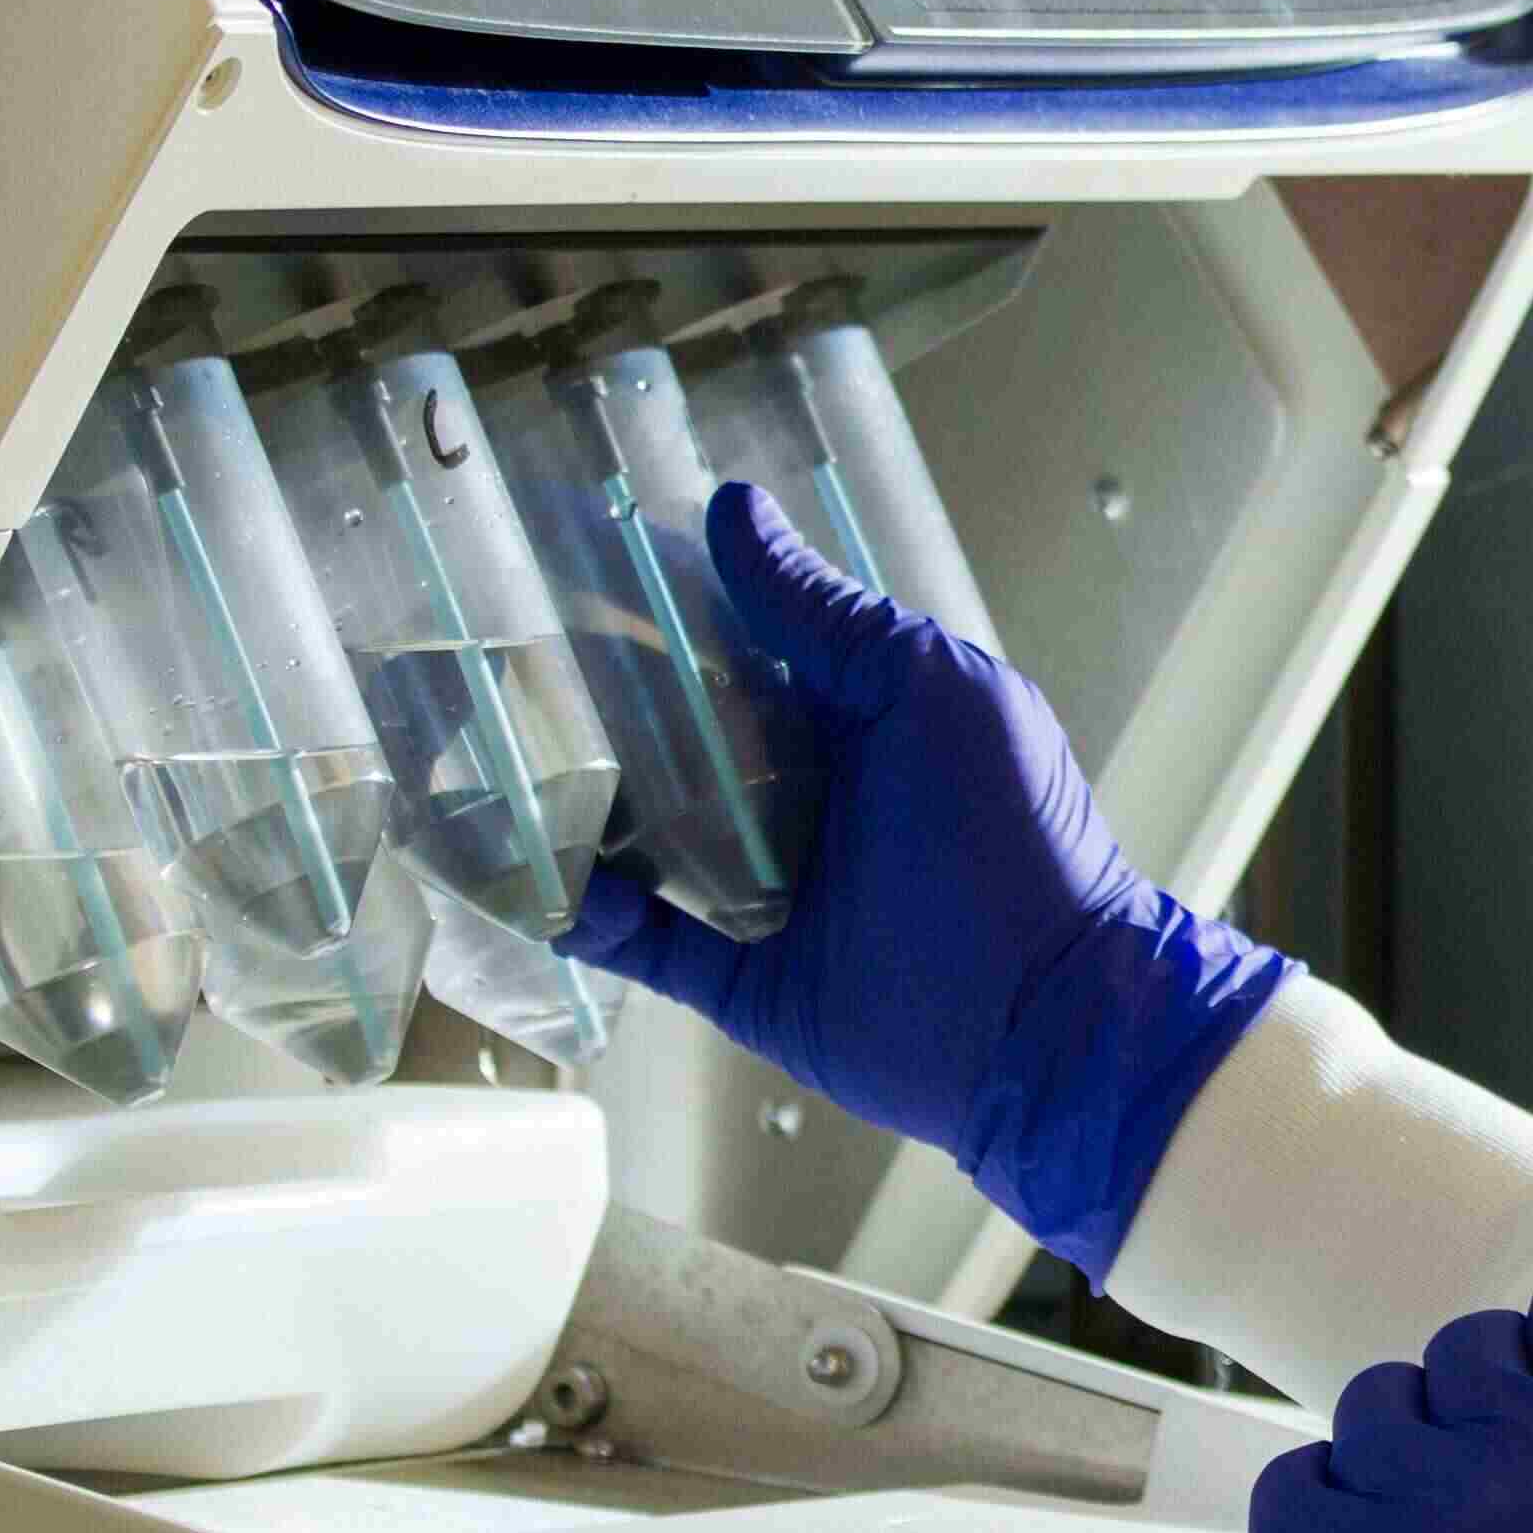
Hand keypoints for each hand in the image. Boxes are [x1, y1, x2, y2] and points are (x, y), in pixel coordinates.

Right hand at [563, 483, 1284, 1283]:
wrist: (1045, 1021)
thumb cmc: (1013, 837)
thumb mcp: (930, 691)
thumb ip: (830, 615)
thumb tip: (736, 512)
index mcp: (860, 719)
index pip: (744, 647)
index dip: (666, 607)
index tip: (571, 558)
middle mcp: (813, 798)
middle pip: (682, 739)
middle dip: (597, 707)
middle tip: (490, 660)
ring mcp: (777, 890)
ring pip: (651, 836)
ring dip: (579, 806)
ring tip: (488, 760)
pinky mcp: (750, 980)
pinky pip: (647, 943)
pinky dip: (589, 914)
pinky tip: (537, 875)